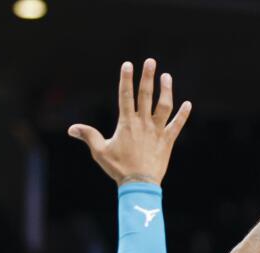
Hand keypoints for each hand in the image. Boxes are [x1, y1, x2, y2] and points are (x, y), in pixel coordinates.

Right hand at [69, 58, 191, 185]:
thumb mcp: (100, 151)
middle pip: (146, 95)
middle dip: (147, 77)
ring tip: (166, 77)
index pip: (125, 96)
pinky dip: (183, 115)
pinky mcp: (167, 141)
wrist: (139, 184)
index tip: (128, 64)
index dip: (126, 79)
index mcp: (126, 123)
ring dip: (166, 90)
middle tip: (150, 61)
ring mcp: (157, 131)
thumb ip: (88, 136)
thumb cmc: (118, 168)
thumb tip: (71, 129)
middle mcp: (143, 123)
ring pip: (164, 106)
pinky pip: (177, 125)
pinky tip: (188, 104)